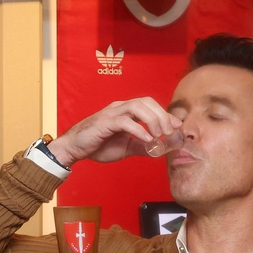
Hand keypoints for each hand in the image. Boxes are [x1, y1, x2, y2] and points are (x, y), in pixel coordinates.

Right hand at [45, 97, 181, 167]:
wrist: (75, 149)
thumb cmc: (97, 145)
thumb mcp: (126, 148)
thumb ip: (142, 147)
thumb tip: (160, 150)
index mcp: (126, 111)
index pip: (150, 106)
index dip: (165, 114)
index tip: (177, 127)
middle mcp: (120, 107)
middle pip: (147, 101)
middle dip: (162, 115)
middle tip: (170, 132)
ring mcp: (112, 113)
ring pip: (138, 106)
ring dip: (153, 120)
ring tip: (159, 135)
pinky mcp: (105, 122)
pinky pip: (125, 121)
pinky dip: (139, 130)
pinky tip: (147, 140)